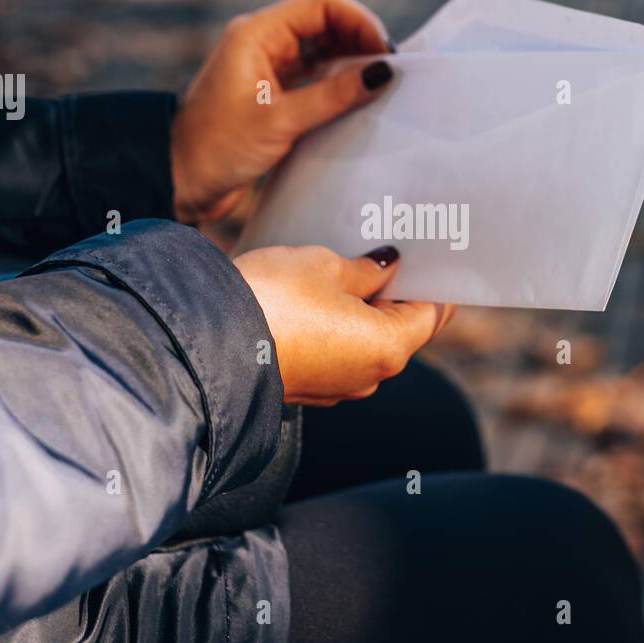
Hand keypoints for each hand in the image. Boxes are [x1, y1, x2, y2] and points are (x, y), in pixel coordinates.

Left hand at [172, 0, 393, 223]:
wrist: (177, 182)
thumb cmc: (217, 148)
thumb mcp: (281, 120)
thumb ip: (334, 95)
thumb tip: (383, 73)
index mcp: (257, 33)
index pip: (322, 6)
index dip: (359, 22)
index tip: (385, 54)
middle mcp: (263, 43)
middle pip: (325, 24)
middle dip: (360, 42)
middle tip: (389, 72)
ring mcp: (267, 68)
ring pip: (322, 51)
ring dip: (351, 64)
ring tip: (378, 88)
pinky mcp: (272, 95)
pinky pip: (314, 78)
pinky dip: (337, 85)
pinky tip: (356, 102)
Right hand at [234, 245, 453, 405]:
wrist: (207, 343)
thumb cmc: (273, 300)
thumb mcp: (325, 267)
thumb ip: (365, 269)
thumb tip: (386, 266)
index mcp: (389, 347)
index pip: (432, 313)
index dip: (436, 282)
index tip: (436, 258)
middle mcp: (370, 376)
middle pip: (402, 330)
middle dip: (397, 294)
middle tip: (391, 254)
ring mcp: (338, 387)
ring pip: (366, 343)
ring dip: (364, 311)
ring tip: (350, 270)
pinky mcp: (308, 388)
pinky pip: (337, 354)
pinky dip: (338, 329)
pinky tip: (321, 299)